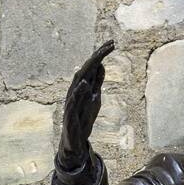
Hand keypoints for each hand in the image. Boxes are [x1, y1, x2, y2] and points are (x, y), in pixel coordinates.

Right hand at [58, 39, 114, 168]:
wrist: (75, 141)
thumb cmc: (83, 118)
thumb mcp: (95, 98)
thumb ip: (97, 83)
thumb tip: (101, 66)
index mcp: (82, 85)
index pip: (92, 66)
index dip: (101, 54)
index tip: (113, 43)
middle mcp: (75, 89)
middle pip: (86, 69)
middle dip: (97, 56)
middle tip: (109, 45)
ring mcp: (72, 101)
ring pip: (78, 82)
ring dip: (88, 70)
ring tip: (98, 59)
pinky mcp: (70, 114)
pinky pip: (73, 101)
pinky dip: (79, 92)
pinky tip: (85, 84)